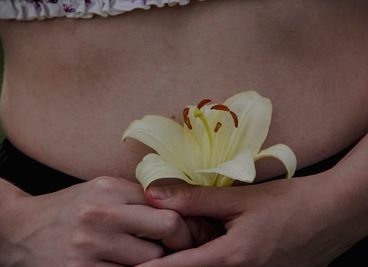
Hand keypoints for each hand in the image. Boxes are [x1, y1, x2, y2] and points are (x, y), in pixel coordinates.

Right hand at [0, 176, 192, 266]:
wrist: (16, 229)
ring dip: (161, 262)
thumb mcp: (97, 191)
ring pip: (152, 260)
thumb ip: (133, 195)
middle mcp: (101, 214)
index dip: (187, 216)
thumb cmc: (66, 209)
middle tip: (189, 246)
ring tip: (159, 258)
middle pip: (168, 227)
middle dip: (185, 239)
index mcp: (108, 189)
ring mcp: (90, 246)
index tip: (196, 227)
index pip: (165, 200)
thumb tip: (176, 205)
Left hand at [137, 170, 364, 266]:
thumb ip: (195, 199)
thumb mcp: (240, 198)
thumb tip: (155, 195)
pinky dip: (212, 259)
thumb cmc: (289, 203)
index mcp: (232, 258)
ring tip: (184, 240)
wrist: (332, 214)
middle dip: (172, 261)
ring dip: (193, 258)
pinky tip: (213, 240)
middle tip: (151, 248)